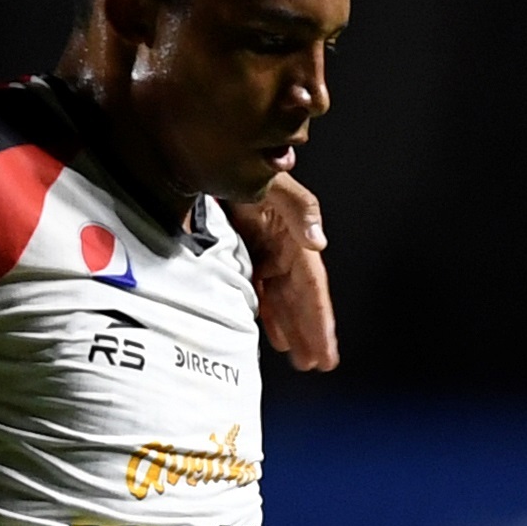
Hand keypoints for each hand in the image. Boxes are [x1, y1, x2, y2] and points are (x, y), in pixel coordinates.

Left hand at [225, 174, 338, 371]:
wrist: (199, 161)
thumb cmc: (239, 168)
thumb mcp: (273, 183)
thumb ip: (298, 207)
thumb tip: (320, 243)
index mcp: (294, 235)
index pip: (312, 286)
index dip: (320, 320)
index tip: (326, 353)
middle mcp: (284, 246)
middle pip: (300, 297)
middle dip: (310, 331)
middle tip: (318, 364)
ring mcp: (264, 251)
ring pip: (282, 298)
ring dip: (292, 327)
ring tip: (301, 359)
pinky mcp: (244, 252)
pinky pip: (260, 289)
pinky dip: (268, 313)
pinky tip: (274, 337)